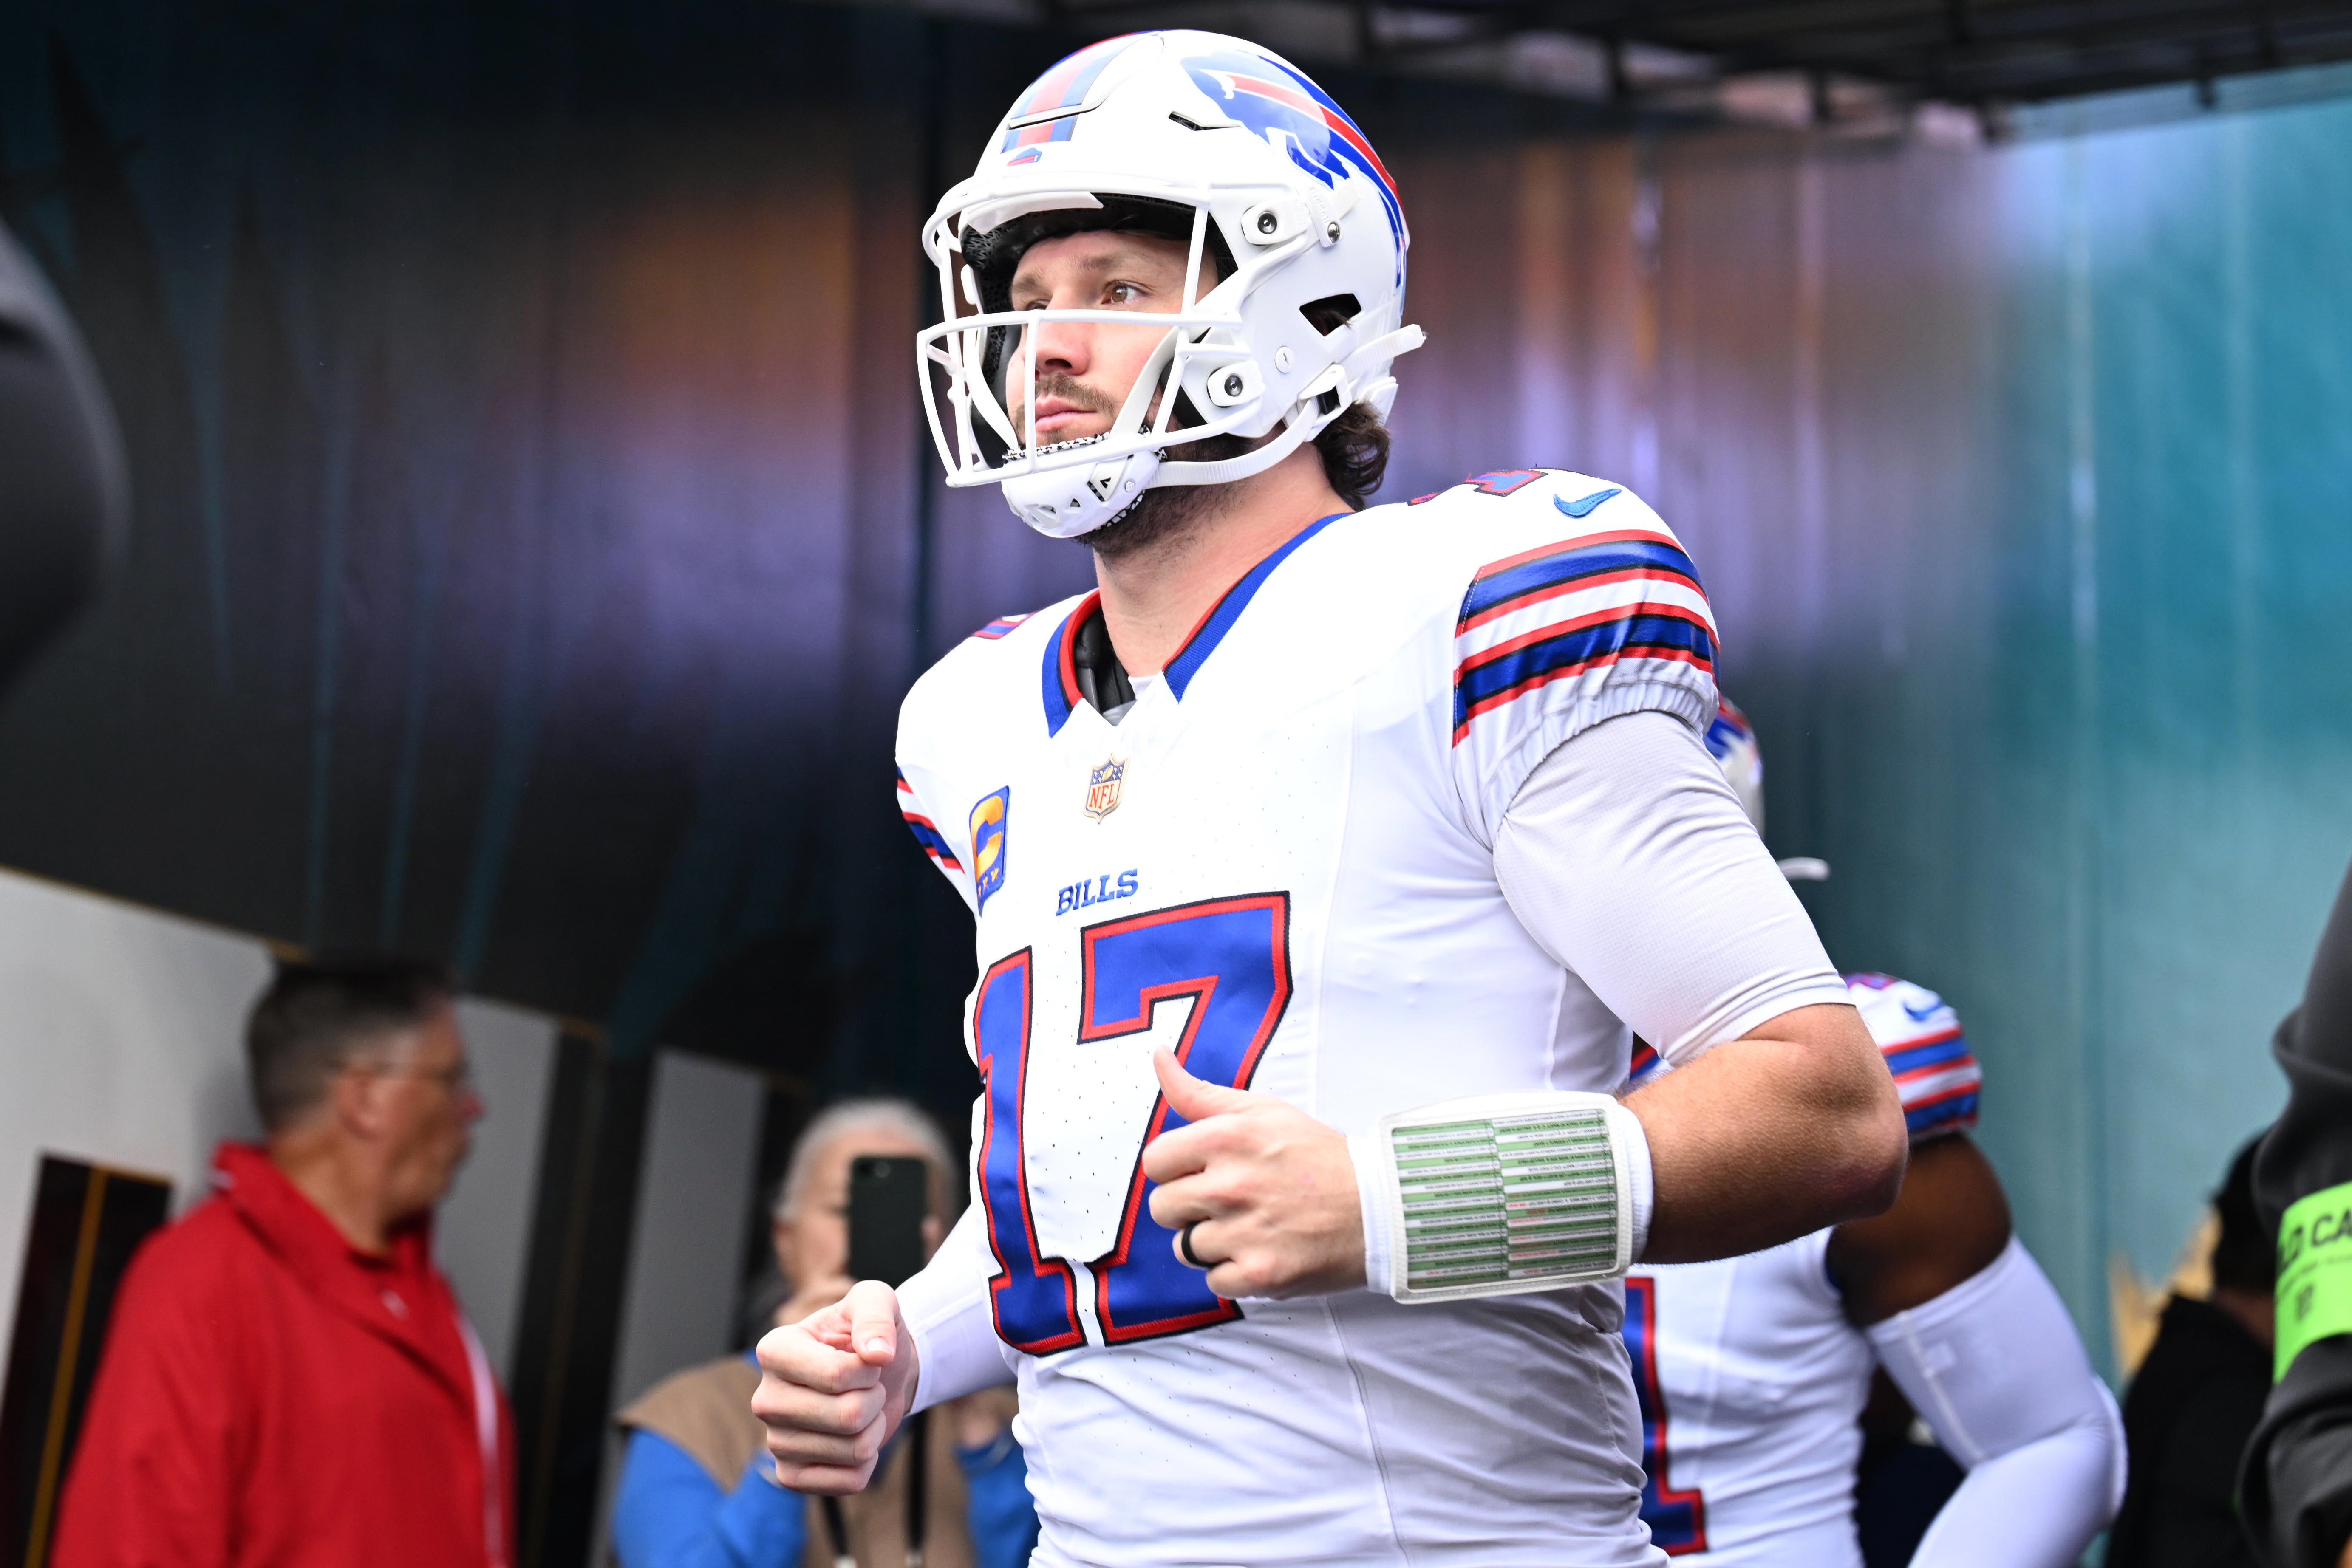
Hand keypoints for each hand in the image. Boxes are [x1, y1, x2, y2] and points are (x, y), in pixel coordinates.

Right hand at [752, 1279, 919, 1493]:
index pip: (836, 1376)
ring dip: (874, 1427)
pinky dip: (868, 1462)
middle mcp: (764, 1398)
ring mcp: (775, 1440)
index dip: (869, 1369)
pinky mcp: (790, 1474)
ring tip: (861, 1407)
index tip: (866, 1356)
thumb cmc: (867, 1333)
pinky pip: (849, 1481)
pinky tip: (854, 1438)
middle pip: (847, 1416)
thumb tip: (877, 1354)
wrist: (877, 1372)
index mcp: (774, 1350)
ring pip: (854, 1450)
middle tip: (867, 1385)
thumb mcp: (875, 1301)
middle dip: (875, 1399)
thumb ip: (875, 1315)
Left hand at [1139, 1047, 1365, 1298]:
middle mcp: (1229, 1186)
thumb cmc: (1317, 1156)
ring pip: (1185, 1247)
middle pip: (1162, 1207)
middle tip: (1230, 1200)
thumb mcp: (1261, 1111)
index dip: (1175, 1168)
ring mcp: (1243, 1233)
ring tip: (1251, 1226)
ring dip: (1212, 1241)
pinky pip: (1213, 1280)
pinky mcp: (1258, 1274)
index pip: (1154, 1161)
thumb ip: (1200, 1093)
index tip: (1201, 1171)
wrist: (1378, 1206)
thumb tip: (1159, 1055)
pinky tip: (1264, 1250)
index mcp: (1226, 1138)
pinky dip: (1235, 1272)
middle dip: (1188, 1206)